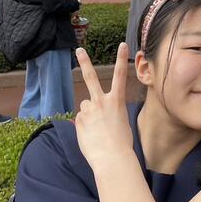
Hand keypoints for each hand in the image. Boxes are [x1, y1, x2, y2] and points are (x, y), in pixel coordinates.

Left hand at [75, 43, 132, 170]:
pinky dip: (85, 126)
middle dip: (84, 62)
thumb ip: (109, 111)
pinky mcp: (79, 120)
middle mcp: (101, 101)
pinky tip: (91, 135)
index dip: (121, 58)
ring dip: (89, 113)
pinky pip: (81, 119)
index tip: (122, 44)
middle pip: (91, 77)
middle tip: (79, 50)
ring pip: (86, 105)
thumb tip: (93, 112)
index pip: (120, 75)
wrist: (112, 157)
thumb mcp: (121, 121)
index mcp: (116, 101)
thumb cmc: (122, 142)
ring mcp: (88, 110)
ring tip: (97, 128)